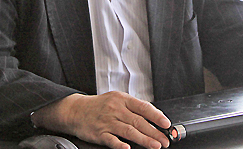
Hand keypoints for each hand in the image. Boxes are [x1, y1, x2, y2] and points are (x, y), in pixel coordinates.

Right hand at [31, 91, 171, 148]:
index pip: (143, 107)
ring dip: (144, 140)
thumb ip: (133, 107)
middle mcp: (115, 109)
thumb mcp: (116, 100)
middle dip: (154, 132)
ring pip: (129, 131)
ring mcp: (107, 121)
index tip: (166, 124)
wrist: (75, 110)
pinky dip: (120, 144)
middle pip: (138, 121)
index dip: (156, 116)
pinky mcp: (99, 133)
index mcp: (122, 99)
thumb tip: (154, 117)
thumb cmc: (99, 106)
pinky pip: (111, 139)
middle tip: (165, 141)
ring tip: (155, 146)